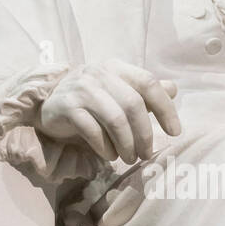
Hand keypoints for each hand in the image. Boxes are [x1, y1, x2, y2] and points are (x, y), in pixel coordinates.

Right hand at [37, 59, 180, 162]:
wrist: (49, 104)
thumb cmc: (92, 100)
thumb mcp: (118, 91)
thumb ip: (144, 91)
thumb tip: (173, 89)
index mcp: (116, 67)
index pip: (148, 83)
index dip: (165, 108)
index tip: (175, 132)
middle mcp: (99, 73)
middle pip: (133, 104)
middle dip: (145, 134)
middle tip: (147, 154)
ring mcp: (81, 89)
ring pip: (115, 119)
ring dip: (127, 144)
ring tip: (130, 158)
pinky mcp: (66, 107)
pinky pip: (93, 131)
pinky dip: (105, 147)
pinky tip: (109, 155)